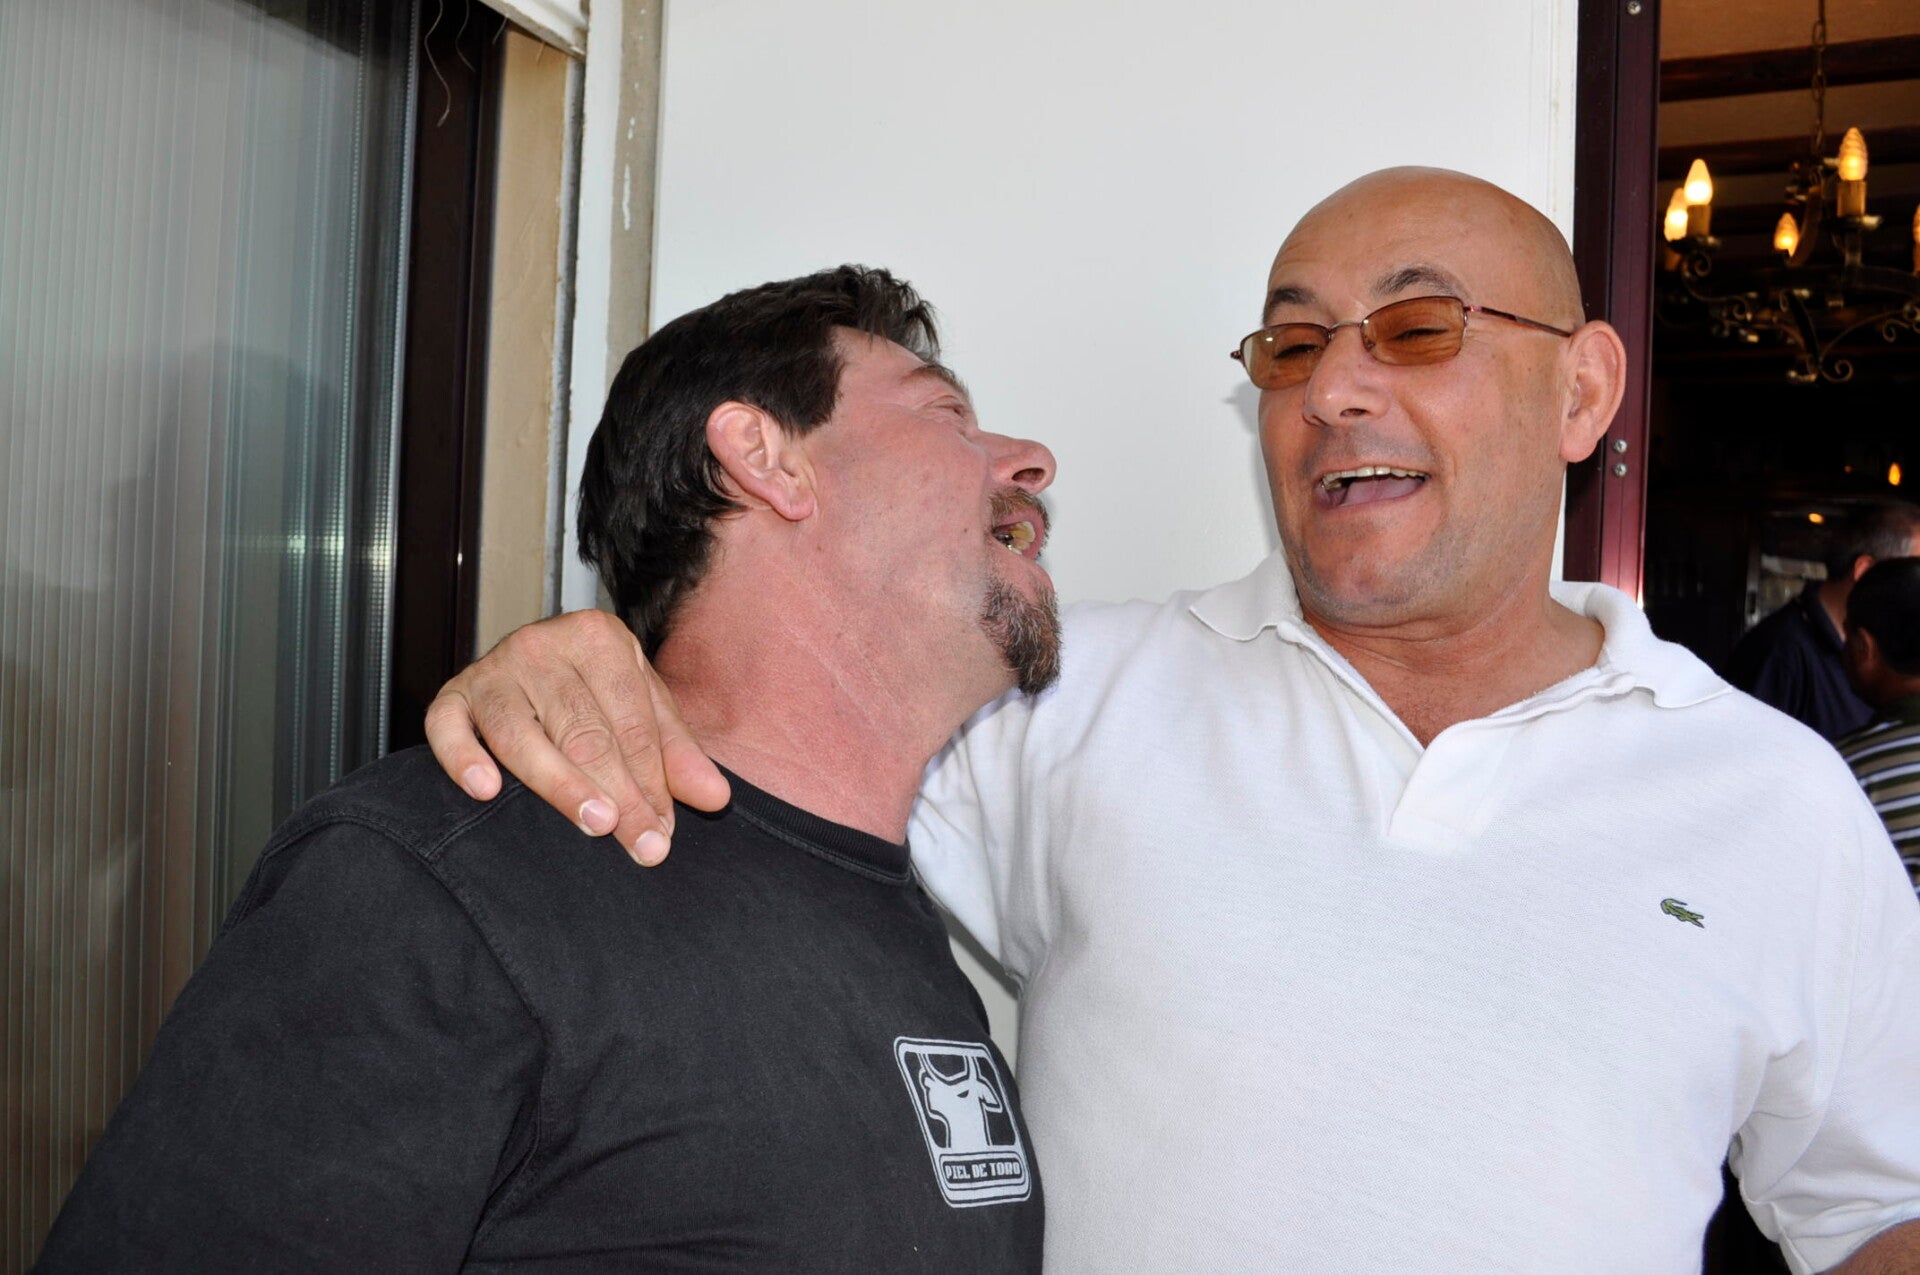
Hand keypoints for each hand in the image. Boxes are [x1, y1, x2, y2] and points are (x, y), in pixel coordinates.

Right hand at [425, 609, 729, 864]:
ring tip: (594, 823)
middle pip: (584, 731)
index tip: (664, 830)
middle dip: (619, 792)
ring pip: (522, 734)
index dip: (651, 779)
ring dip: (559, 783)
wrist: (530, 662)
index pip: (631, 720)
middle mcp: (542, 645)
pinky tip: (486, 791)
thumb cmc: (594, 691)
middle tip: (641, 843)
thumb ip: (676, 753)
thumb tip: (715, 798)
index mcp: (599, 638)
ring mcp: (492, 670)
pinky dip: (463, 758)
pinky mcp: (452, 695)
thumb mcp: (642, 708)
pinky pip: (447, 728)